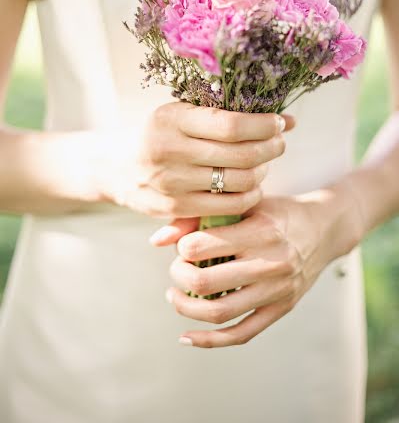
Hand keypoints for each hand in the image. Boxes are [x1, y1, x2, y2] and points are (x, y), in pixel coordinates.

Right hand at [98, 102, 293, 218]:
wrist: (118, 167)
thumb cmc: (160, 134)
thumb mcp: (180, 113)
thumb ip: (223, 115)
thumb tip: (285, 119)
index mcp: (172, 119)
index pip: (232, 124)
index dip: (264, 125)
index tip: (279, 122)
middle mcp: (170, 150)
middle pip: (241, 154)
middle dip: (272, 147)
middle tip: (279, 142)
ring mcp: (172, 183)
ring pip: (239, 182)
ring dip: (263, 171)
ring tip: (264, 162)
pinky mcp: (175, 208)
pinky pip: (229, 206)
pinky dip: (250, 195)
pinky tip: (251, 185)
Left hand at [151, 189, 360, 347]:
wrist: (326, 228)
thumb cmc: (279, 211)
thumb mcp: (245, 203)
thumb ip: (199, 218)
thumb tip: (156, 241)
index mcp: (259, 231)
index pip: (199, 247)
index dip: (181, 247)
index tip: (184, 244)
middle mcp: (270, 263)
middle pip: (204, 283)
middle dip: (178, 277)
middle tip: (178, 269)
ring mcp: (277, 290)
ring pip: (219, 313)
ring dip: (186, 308)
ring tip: (175, 296)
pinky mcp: (281, 309)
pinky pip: (241, 334)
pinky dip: (210, 341)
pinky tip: (187, 337)